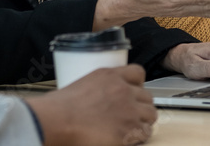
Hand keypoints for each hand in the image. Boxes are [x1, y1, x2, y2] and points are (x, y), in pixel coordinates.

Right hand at [27, 65, 155, 145]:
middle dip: (141, 105)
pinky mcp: (129, 130)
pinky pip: (145, 132)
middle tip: (130, 113)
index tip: (133, 91)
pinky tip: (126, 137)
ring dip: (143, 120)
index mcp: (109, 75)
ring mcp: (129, 110)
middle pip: (147, 96)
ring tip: (130, 126)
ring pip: (151, 114)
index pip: (137, 72)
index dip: (137, 84)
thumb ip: (99, 86)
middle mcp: (123, 90)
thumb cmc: (60, 106)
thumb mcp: (82, 83)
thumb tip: (102, 97)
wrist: (58, 120)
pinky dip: (138, 136)